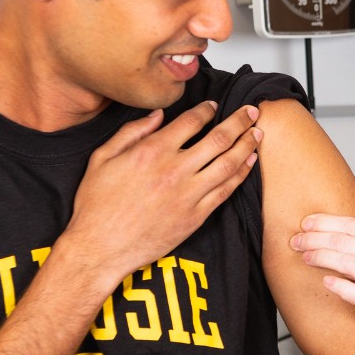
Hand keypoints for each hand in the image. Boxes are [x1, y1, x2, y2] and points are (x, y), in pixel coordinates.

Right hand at [62, 102, 260, 280]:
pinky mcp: (196, 216)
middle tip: (251, 111)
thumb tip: (157, 115)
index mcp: (151, 151)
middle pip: (219, 138)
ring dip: (247, 145)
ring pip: (229, 163)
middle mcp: (175, 170)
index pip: (191, 122)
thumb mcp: (101, 158)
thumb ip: (131, 132)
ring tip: (258, 133)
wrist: (100, 248)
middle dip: (239, 121)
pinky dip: (241, 174)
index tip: (215, 106)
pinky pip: (226, 191)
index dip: (207, 110)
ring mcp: (188, 194)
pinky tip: (249, 162)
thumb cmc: (96, 206)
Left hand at [291, 214, 354, 351]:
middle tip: (297, 240)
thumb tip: (335, 236)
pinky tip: (326, 282)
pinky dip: (340, 286)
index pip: (353, 225)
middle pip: (346, 241)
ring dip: (321, 257)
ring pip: (348, 262)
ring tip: (305, 257)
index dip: (326, 222)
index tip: (307, 223)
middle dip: (316, 238)